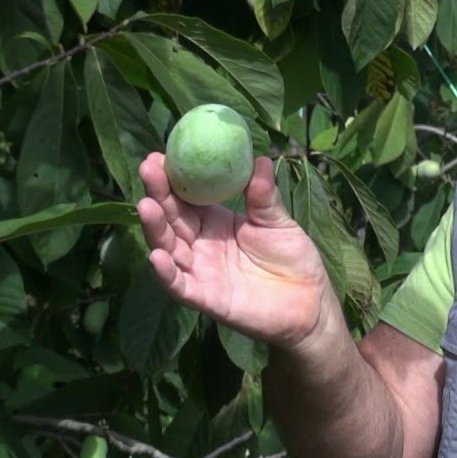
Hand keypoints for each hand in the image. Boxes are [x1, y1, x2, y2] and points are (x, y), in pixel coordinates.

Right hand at [137, 154, 331, 350]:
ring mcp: (202, 272)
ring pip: (170, 249)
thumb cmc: (294, 260)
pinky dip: (166, 274)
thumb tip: (259, 159)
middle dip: (158, 193)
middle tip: (147, 167)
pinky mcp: (207, 299)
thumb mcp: (278, 222)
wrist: (311, 303)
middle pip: (172, 219)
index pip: (187, 198)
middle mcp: (202, 245)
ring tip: (146, 204)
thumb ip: (264, 196)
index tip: (159, 154)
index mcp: (216, 222)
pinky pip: (181, 287)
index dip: (172, 178)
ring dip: (155, 228)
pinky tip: (156, 256)